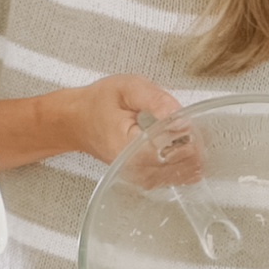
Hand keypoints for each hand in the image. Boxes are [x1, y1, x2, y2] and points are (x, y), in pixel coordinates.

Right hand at [0, 75, 179, 177]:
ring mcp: (141, 179)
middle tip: (189, 122)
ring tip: (183, 130)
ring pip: (183, 174)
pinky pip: (176, 177)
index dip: (192, 135)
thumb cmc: (98, 103)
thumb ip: (157, 100)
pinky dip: (185, 161)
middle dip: (195, 143)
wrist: (73, 121)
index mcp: (132, 151)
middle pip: (185, 166)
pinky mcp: (144, 179)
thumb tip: (183, 117)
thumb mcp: (127, 88)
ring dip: (192, 152)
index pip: (178, 152)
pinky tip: (181, 142)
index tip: (189, 118)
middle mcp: (137, 172)